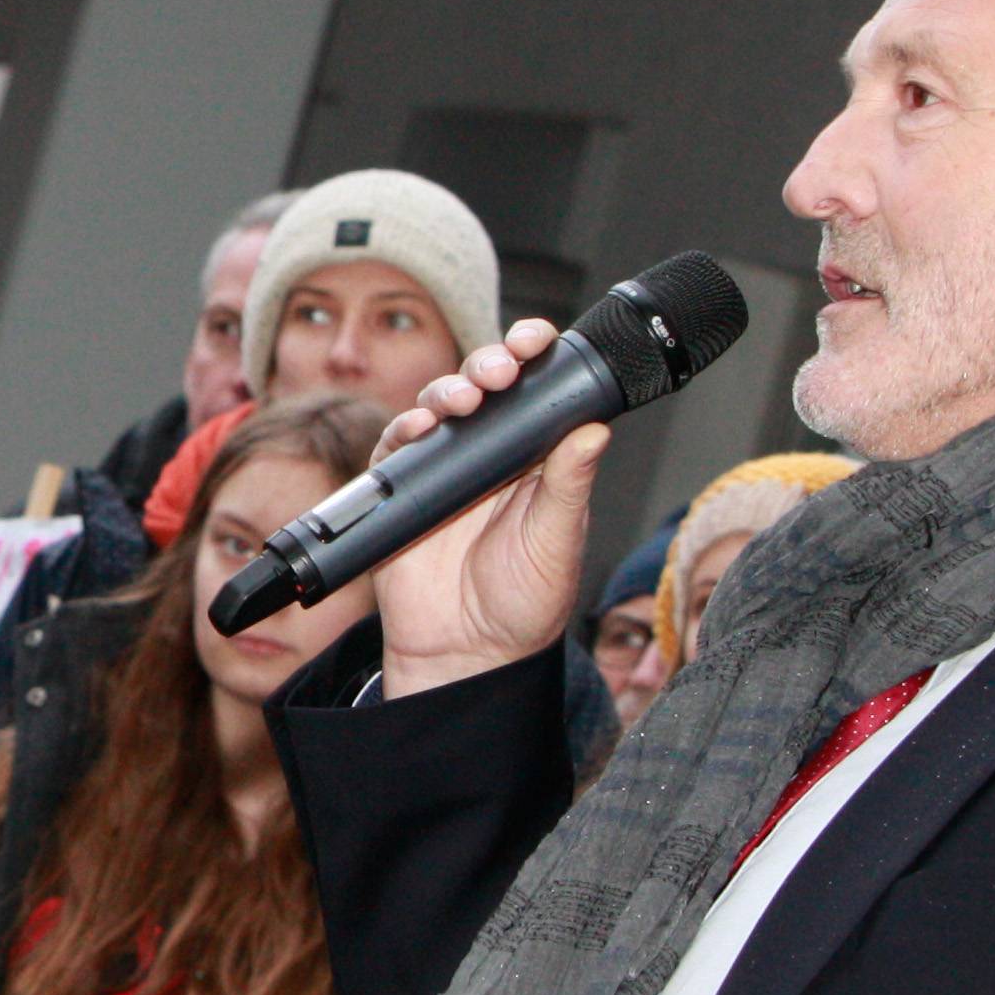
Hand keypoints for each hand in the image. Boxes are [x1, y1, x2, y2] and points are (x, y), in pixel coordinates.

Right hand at [363, 323, 609, 697]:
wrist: (467, 654)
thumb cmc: (524, 605)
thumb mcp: (558, 542)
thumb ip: (570, 485)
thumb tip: (595, 428)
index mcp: (538, 459)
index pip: (538, 391)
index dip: (535, 356)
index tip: (537, 340)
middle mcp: (491, 455)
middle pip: (486, 385)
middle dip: (489, 362)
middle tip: (499, 368)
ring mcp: (445, 468)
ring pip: (441, 404)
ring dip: (449, 388)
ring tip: (461, 399)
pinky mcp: (404, 488)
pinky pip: (399, 445)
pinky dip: (407, 428)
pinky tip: (421, 428)